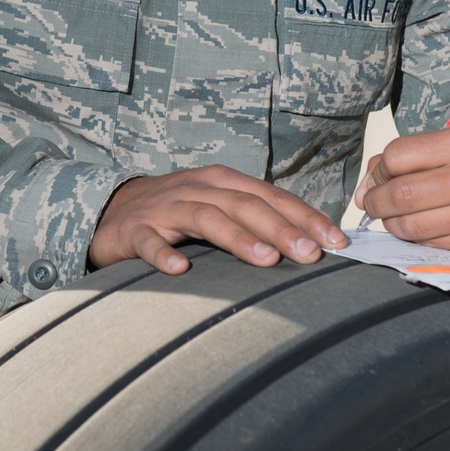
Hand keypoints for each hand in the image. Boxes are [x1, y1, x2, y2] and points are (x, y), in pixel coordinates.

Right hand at [88, 165, 346, 274]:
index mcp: (223, 181)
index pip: (271, 196)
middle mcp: (197, 188)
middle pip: (244, 204)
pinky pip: (149, 242)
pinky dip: (164, 253)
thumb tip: (311, 244)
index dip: (304, 216)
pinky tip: (182, 269)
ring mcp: (165, 208)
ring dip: (237, 237)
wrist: (113, 210)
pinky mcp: (134, 230)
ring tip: (266, 260)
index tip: (337, 241)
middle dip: (281, 228)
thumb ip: (256, 220)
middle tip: (311, 254)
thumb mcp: (218, 208)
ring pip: (205, 218)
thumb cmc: (178, 213)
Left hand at [354, 125, 449, 258]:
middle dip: (375, 202)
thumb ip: (414, 157)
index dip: (378, 171)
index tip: (378, 179)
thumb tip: (365, 187)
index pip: (398, 156)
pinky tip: (419, 230)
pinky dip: (415, 240)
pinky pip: (433, 245)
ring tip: (393, 218)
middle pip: (401, 194)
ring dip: (391, 225)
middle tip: (372, 204)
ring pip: (412, 226)